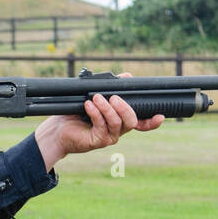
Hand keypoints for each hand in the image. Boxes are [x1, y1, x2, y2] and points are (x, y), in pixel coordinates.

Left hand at [34, 73, 163, 170]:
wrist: (57, 130)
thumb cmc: (75, 113)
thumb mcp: (95, 95)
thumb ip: (112, 87)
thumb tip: (128, 77)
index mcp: (120, 121)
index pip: (141, 123)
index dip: (152, 122)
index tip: (160, 116)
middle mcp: (117, 131)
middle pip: (132, 121)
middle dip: (125, 107)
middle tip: (113, 97)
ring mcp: (108, 138)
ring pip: (118, 123)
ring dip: (107, 108)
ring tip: (96, 99)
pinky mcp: (97, 141)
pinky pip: (101, 125)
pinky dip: (96, 112)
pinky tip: (88, 105)